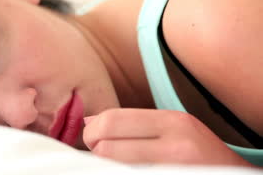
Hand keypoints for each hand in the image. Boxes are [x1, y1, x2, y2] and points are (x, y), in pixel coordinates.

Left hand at [83, 108, 253, 166]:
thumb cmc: (198, 153)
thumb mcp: (173, 127)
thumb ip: (133, 122)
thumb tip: (90, 121)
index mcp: (172, 121)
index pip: (112, 119)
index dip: (93, 130)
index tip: (92, 138)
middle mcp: (175, 144)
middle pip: (107, 144)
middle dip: (94, 149)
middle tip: (97, 153)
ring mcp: (174, 169)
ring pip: (115, 166)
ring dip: (105, 165)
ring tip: (111, 163)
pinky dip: (120, 173)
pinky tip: (125, 171)